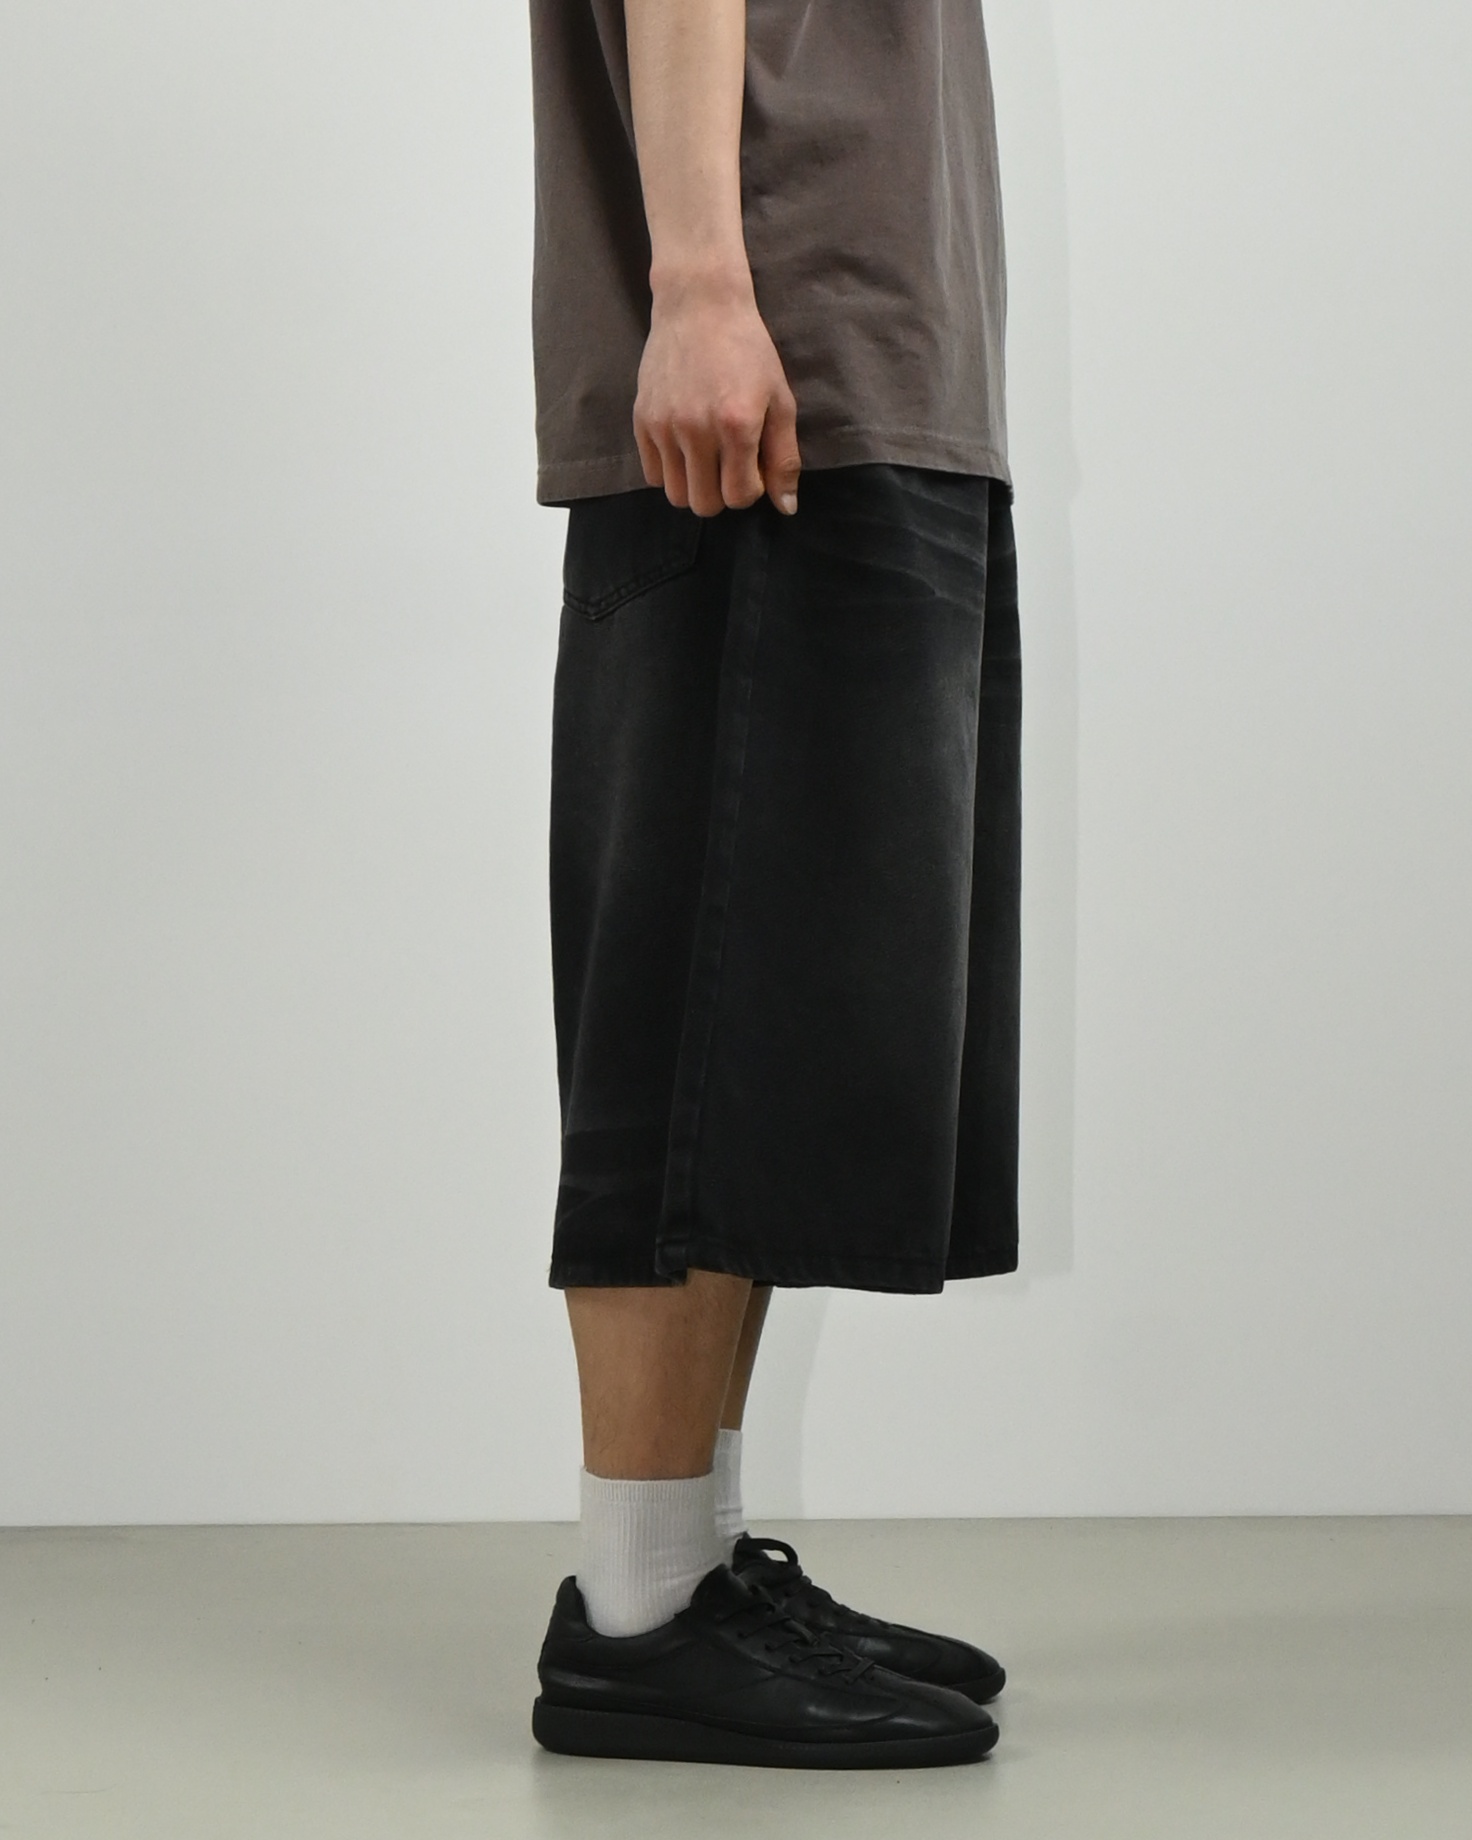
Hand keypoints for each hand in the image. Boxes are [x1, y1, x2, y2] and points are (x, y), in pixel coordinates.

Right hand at [634, 272, 800, 518]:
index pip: (740, 496)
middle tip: (729, 465)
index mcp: (737, 426)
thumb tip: (787, 508)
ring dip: (694, 485)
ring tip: (706, 458)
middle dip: (722, 494)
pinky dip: (670, 471)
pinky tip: (684, 446)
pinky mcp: (641, 419)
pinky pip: (651, 475)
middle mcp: (696, 430)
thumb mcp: (779, 400)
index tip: (754, 465)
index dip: (752, 488)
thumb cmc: (748, 351)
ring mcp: (664, 425)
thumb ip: (784, 457)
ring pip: (675, 495)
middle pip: (704, 505)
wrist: (699, 305)